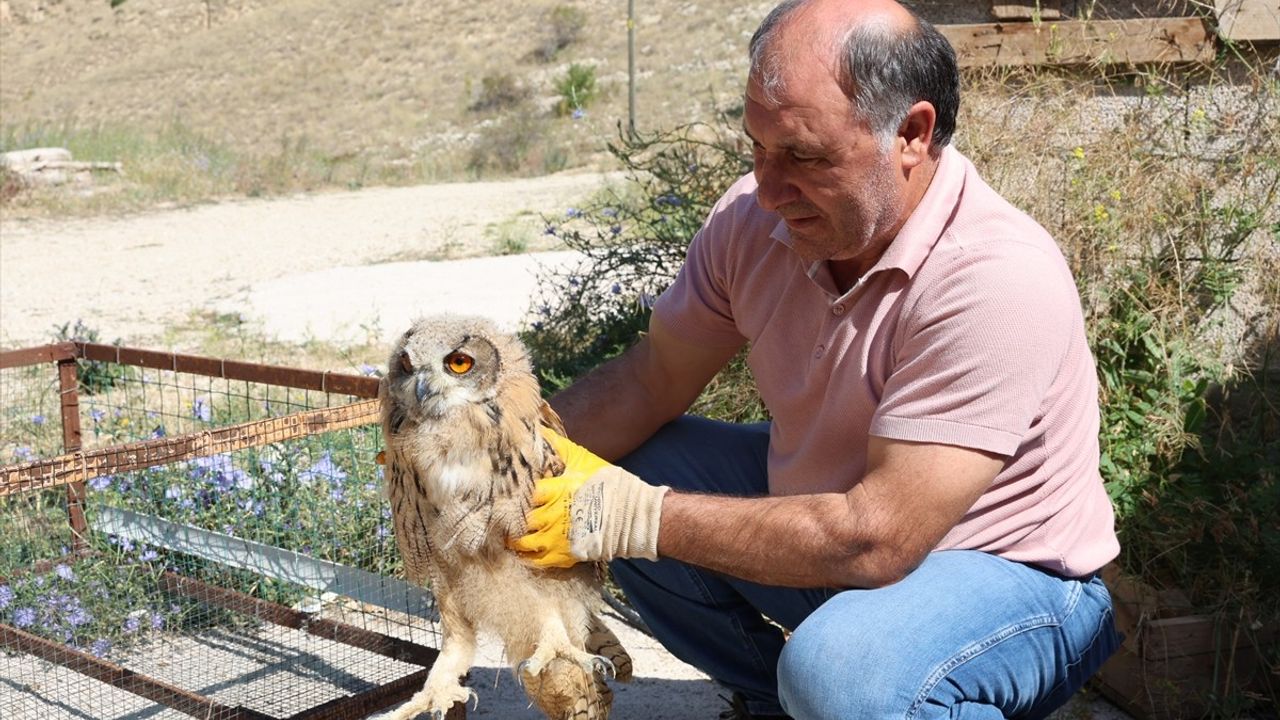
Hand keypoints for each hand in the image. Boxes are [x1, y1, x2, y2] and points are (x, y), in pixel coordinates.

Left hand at [510, 428, 668, 567]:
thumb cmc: (609, 485)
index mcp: (555, 491)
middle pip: (517, 518)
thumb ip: (559, 447)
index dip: (510, 492)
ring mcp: (557, 538)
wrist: (633, 516)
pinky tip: (522, 551)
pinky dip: (527, 556)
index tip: (503, 491)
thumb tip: (540, 430)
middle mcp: (552, 516)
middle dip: (507, 516)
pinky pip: (537, 560)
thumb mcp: (584, 460)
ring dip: (513, 538)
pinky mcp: (564, 555)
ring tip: (508, 534)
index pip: (521, 492)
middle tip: (499, 514)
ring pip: (522, 542)